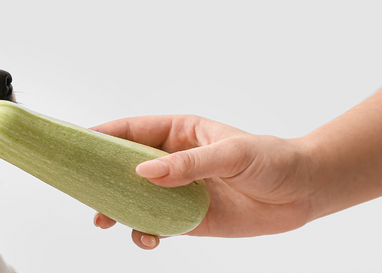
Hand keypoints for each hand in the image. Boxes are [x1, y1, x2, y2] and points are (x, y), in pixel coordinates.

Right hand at [90, 115, 314, 248]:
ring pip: (134, 199)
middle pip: (124, 167)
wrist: (302, 193)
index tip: (79, 144)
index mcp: (179, 133)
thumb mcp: (232, 154)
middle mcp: (172, 161)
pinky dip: (144, 233)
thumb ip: (188, 164)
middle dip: (101, 178)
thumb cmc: (272, 160)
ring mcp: (178, 191)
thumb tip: (145, 173)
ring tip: (104, 220)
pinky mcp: (187, 219)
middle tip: (83, 190)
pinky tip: (148, 239)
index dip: (103, 136)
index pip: (132, 131)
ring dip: (116, 209)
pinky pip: (155, 225)